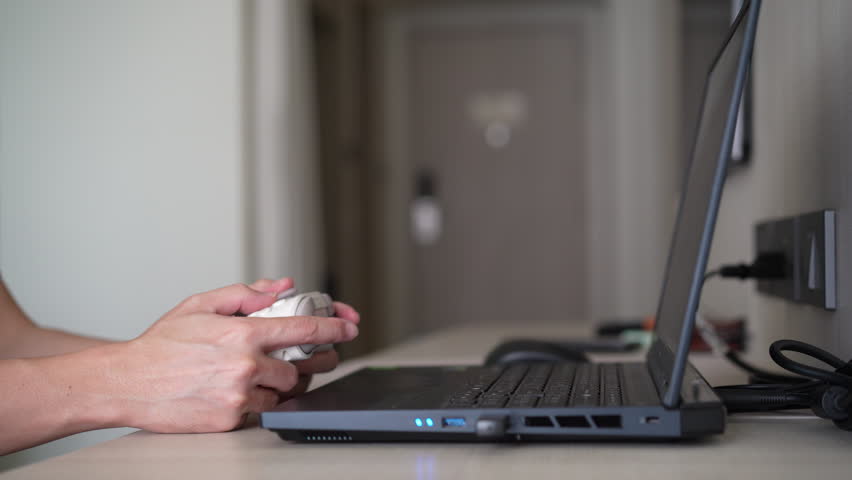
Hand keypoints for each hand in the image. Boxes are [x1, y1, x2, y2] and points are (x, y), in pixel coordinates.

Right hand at [106, 279, 359, 432]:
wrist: (126, 382)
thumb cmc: (162, 343)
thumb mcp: (202, 304)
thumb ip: (247, 293)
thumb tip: (282, 286)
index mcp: (243, 333)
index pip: (305, 329)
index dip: (335, 327)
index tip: (351, 326)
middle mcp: (246, 365)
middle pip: (303, 368)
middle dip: (315, 362)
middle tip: (318, 358)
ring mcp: (239, 396)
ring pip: (285, 393)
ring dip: (283, 384)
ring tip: (266, 373)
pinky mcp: (230, 420)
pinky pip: (262, 412)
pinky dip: (259, 402)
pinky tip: (243, 391)